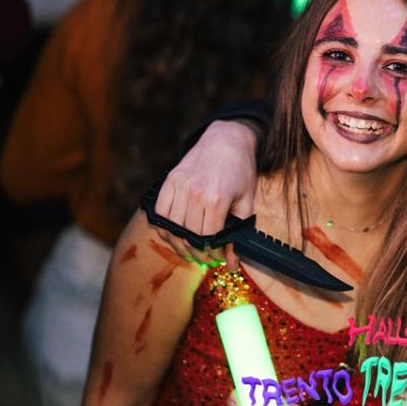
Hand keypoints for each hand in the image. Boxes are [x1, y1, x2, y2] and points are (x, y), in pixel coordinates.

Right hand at [153, 120, 259, 267]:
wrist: (227, 140)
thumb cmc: (241, 172)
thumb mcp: (247, 203)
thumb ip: (238, 235)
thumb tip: (232, 265)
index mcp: (216, 199)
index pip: (208, 239)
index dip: (212, 253)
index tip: (218, 257)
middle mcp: (194, 192)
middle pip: (188, 236)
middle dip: (197, 253)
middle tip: (205, 258)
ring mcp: (179, 186)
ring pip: (170, 228)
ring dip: (179, 244)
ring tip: (190, 250)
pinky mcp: (169, 181)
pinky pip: (159, 213)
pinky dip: (164, 228)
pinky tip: (175, 234)